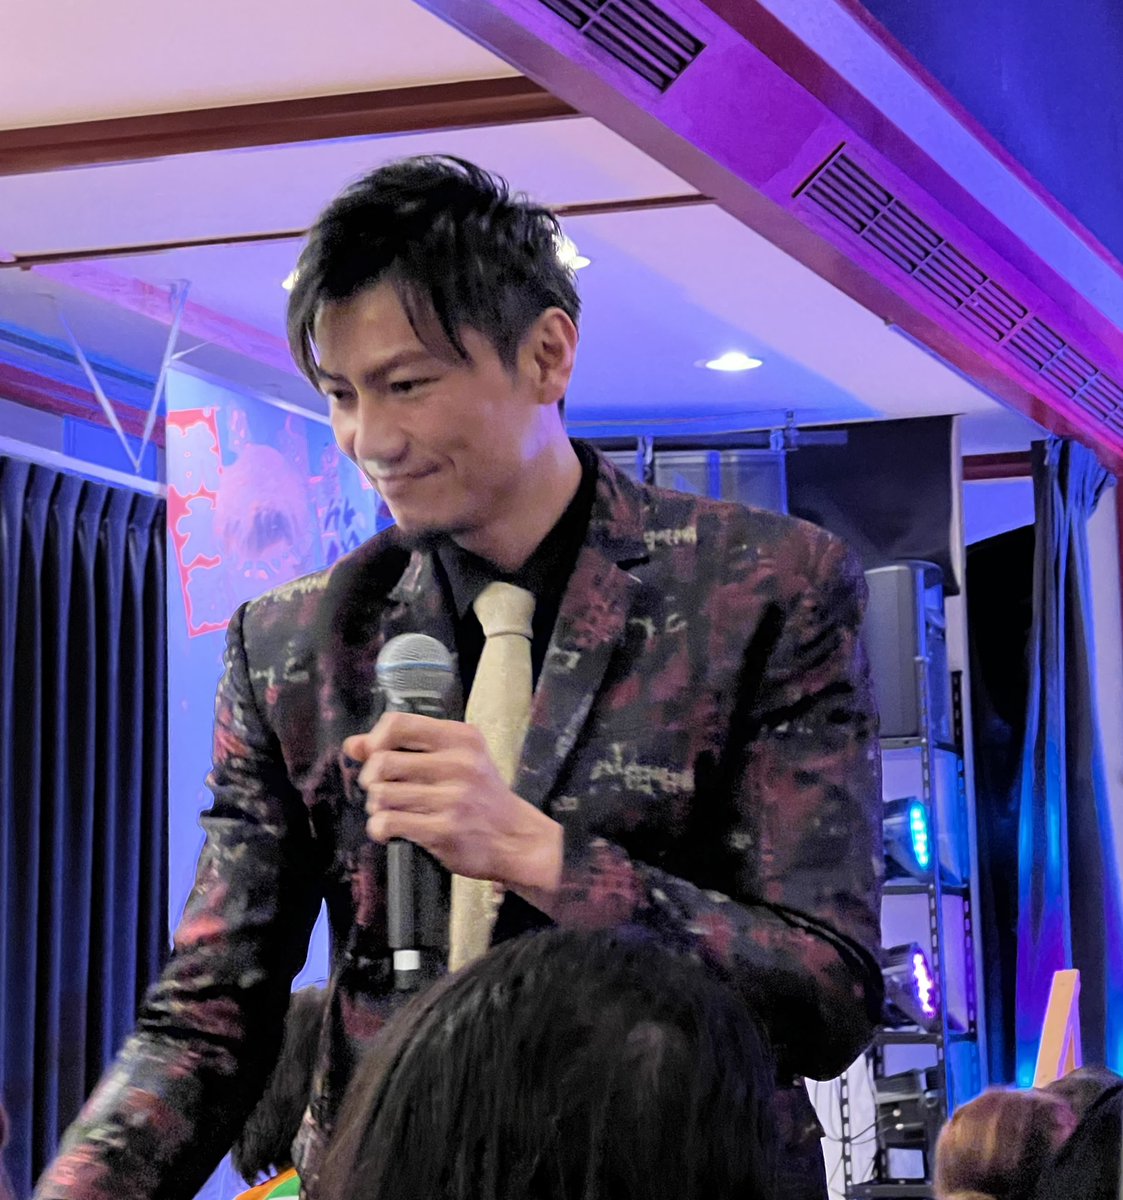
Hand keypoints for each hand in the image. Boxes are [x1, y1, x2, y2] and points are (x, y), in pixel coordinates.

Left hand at [343, 712, 562, 902]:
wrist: (516, 839)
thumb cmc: (481, 796)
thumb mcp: (455, 760)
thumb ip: (405, 748)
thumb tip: (352, 745)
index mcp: (462, 738)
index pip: (398, 723)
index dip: (375, 739)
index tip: (376, 755)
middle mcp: (459, 764)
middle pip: (382, 762)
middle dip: (372, 780)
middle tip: (383, 790)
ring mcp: (452, 798)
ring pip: (381, 795)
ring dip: (377, 807)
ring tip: (391, 811)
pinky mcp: (444, 831)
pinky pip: (387, 823)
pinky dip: (379, 829)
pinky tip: (390, 830)